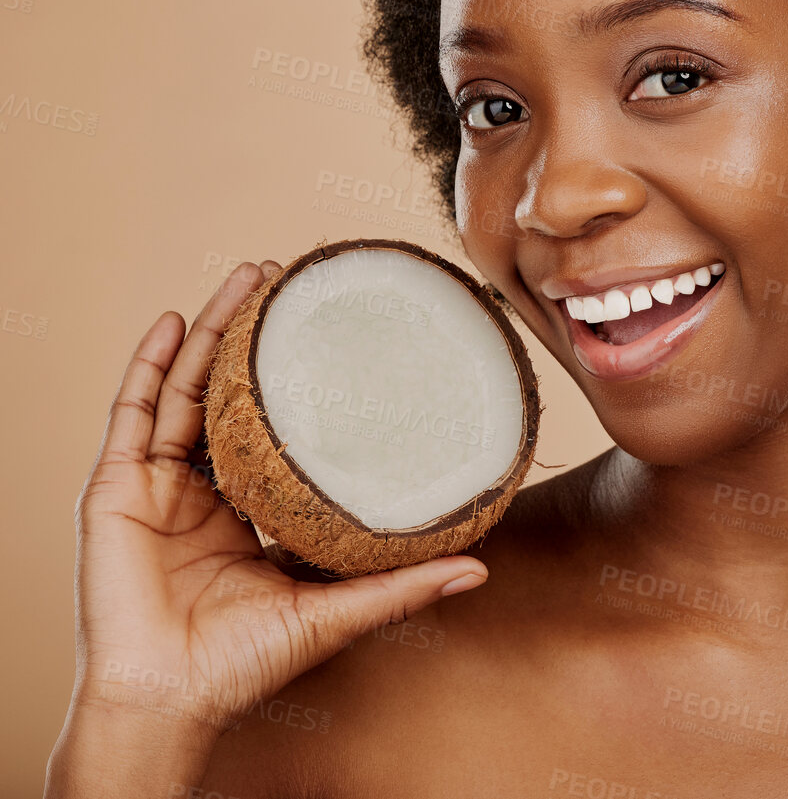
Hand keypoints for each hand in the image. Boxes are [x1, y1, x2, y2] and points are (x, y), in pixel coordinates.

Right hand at [67, 261, 487, 736]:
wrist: (167, 700)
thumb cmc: (243, 665)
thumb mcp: (334, 610)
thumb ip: (402, 586)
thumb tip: (479, 569)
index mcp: (251, 509)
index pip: (277, 427)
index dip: (300, 380)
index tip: (335, 332)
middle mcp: (206, 488)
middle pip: (231, 392)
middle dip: (255, 334)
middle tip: (287, 278)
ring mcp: (159, 485)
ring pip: (187, 389)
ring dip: (211, 331)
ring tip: (245, 278)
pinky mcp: (118, 489)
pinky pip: (132, 416)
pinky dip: (148, 367)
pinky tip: (168, 324)